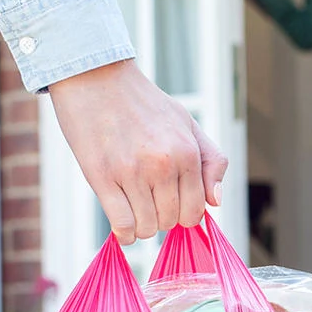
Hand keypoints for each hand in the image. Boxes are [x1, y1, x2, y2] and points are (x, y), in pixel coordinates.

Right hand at [49, 60, 226, 244]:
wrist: (95, 78)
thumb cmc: (142, 103)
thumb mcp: (186, 123)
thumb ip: (210, 161)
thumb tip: (215, 202)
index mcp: (186, 152)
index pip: (195, 211)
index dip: (183, 215)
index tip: (171, 205)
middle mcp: (163, 164)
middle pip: (170, 221)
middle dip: (162, 218)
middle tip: (149, 201)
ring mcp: (132, 172)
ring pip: (147, 227)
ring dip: (141, 226)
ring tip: (134, 206)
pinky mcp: (102, 177)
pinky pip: (122, 224)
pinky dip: (124, 233)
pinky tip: (122, 225)